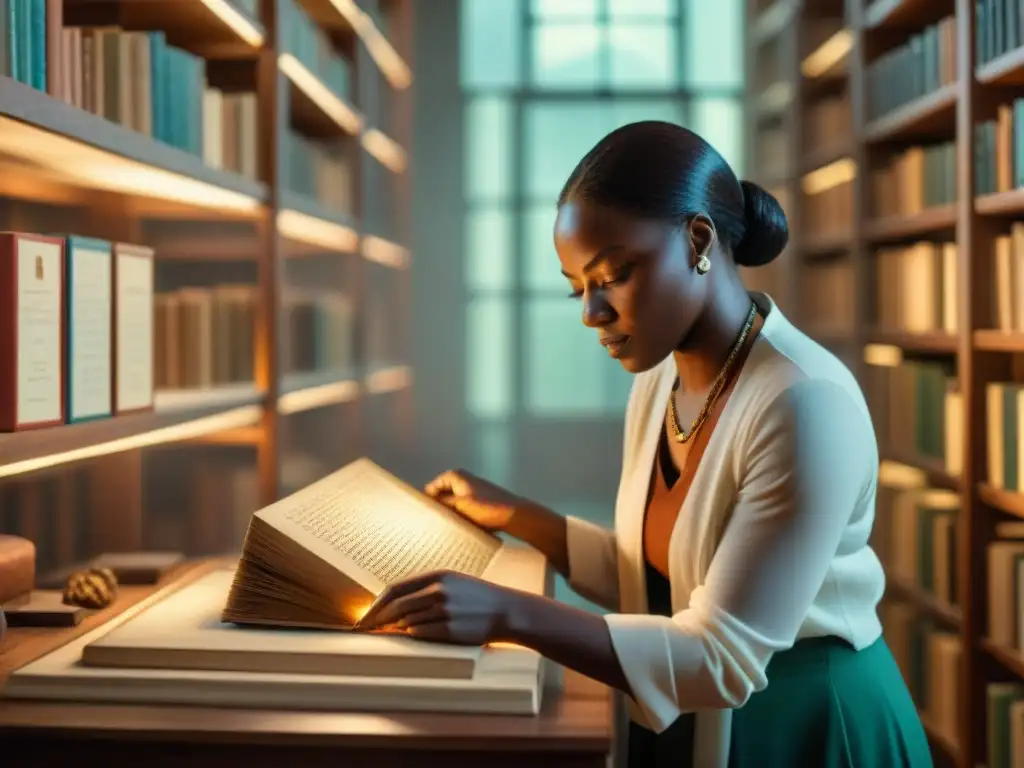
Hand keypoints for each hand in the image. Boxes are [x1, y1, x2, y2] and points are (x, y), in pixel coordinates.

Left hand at [356, 570, 514, 645]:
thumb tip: (391, 604)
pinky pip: (420, 634)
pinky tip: (409, 637)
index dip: (376, 604)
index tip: (364, 616)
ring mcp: (445, 611)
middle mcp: (439, 591)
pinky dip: (411, 636)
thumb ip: (423, 589)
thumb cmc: (474, 597)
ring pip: (406, 622)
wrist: (505, 610)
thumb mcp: (451, 581)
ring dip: (395, 630)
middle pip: (396, 607)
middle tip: (364, 630)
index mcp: (437, 575)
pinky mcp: (450, 630)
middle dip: (376, 620)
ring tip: (388, 634)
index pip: (395, 588)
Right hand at [425, 469, 522, 531]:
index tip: (423, 515)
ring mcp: (473, 490)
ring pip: (454, 502)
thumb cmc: (487, 508)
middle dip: (439, 507)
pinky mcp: (481, 501)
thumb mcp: (460, 506)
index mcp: (456, 476)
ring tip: (446, 527)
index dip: (427, 500)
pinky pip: (464, 508)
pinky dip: (461, 516)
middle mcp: (464, 479)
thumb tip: (429, 504)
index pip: (432, 487)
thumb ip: (442, 503)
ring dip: (451, 513)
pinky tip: (461, 527)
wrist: (514, 515)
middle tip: (432, 522)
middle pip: (443, 494)